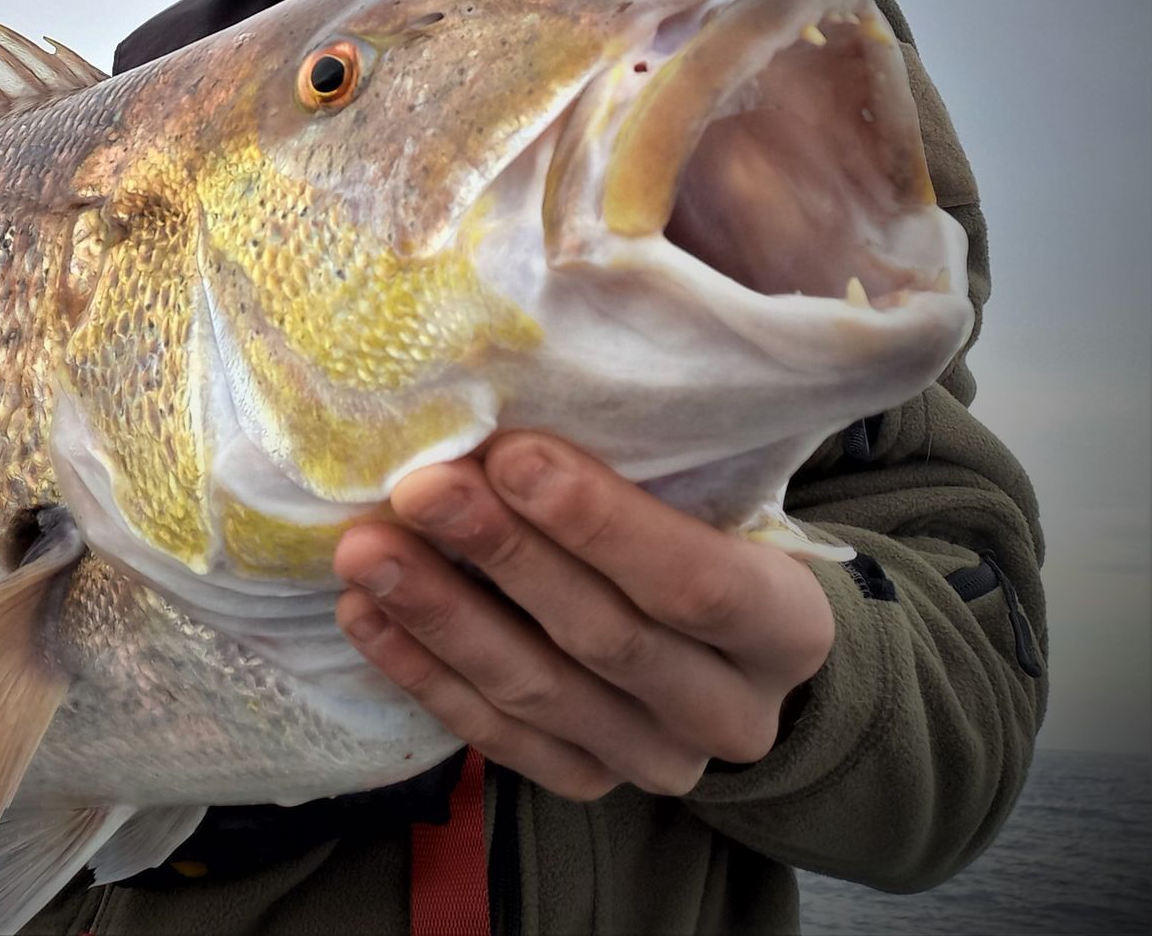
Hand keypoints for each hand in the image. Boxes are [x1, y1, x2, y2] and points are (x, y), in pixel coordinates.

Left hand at [331, 431, 836, 800]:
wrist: (726, 648)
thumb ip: (650, 458)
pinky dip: (422, 671)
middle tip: (417, 489)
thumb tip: (528, 371)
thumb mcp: (713, 497)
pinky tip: (364, 613)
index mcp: (787, 626)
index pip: (696, 580)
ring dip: (441, 614)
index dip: (599, 520)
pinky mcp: (584, 780)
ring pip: (537, 689)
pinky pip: (493, 734)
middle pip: (605, 636)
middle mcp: (733, 711)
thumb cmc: (707, 532)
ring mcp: (656, 759)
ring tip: (365, 548)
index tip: (509, 452)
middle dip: (502, 554)